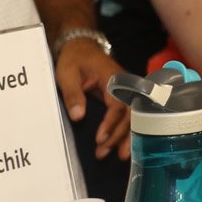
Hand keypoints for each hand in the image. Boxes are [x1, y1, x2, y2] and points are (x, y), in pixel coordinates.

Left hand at [54, 41, 131, 159]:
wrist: (82, 46)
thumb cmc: (74, 59)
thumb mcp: (68, 75)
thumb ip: (73, 95)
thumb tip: (78, 116)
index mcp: (113, 79)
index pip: (118, 105)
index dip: (110, 123)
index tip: (100, 138)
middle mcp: (125, 85)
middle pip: (130, 114)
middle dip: (119, 135)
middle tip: (105, 152)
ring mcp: (126, 90)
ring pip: (133, 116)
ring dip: (126, 136)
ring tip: (118, 156)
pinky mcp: (124, 96)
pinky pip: (129, 115)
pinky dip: (127, 130)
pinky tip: (124, 145)